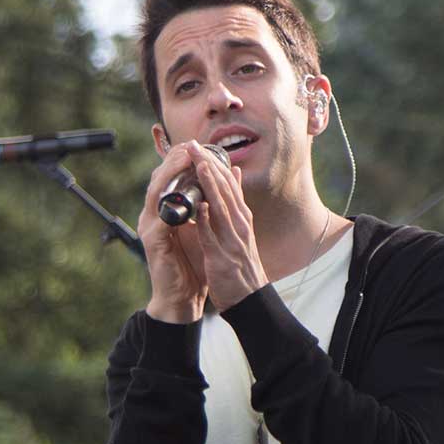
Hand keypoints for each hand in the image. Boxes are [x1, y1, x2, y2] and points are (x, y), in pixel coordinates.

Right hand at [138, 143, 210, 323]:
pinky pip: (163, 217)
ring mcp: (150, 228)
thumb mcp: (202, 229)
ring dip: (170, 174)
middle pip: (159, 178)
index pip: (167, 177)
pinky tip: (187, 195)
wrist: (182, 298)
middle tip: (190, 145)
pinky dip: (174, 204)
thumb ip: (208, 204)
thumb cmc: (192, 266)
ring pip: (156, 191)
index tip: (196, 145)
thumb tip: (223, 178)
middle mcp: (153, 216)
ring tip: (186, 158)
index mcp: (164, 212)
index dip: (179, 159)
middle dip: (174, 160)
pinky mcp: (153, 242)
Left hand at [187, 143, 268, 310]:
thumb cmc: (241, 264)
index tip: (200, 146)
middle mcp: (239, 225)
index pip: (228, 183)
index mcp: (241, 217)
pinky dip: (206, 221)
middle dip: (209, 165)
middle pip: (224, 189)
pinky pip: (212, 237)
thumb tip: (234, 172)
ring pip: (220, 207)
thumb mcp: (241, 228)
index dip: (214, 163)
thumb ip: (235, 201)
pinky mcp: (222, 258)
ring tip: (198, 164)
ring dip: (209, 185)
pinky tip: (199, 207)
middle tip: (194, 145)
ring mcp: (231, 241)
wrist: (249, 298)